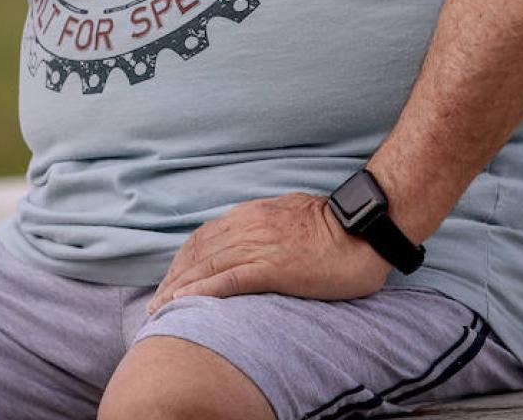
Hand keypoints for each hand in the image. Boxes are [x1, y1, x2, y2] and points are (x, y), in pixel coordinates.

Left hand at [145, 193, 392, 313]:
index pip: (205, 237)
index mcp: (252, 215)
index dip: (184, 260)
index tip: (171, 280)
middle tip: (156, 302)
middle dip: (173, 277)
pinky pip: (228, 280)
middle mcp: (248, 226)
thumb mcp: (293, 215)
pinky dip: (201, 291)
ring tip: (160, 308)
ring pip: (206, 266)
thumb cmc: (338, 228)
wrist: (366, 230)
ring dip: (178, 288)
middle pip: (198, 252)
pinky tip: (184, 303)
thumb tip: (255, 237)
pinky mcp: (272, 267)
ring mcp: (259, 246)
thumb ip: (268, 224)